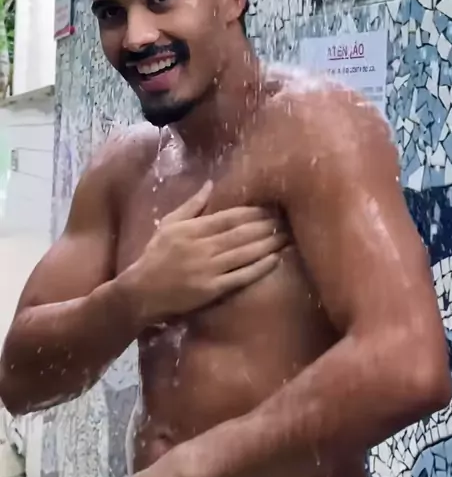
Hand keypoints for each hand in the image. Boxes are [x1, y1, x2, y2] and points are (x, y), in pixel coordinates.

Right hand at [121, 181, 285, 325]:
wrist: (140, 292)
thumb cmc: (155, 256)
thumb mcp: (168, 224)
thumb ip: (191, 205)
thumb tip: (210, 184)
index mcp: (192, 229)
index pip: (228, 217)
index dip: (252, 212)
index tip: (270, 208)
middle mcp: (201, 248)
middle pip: (241, 234)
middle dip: (266, 226)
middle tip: (286, 219)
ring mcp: (207, 270)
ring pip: (244, 254)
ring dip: (268, 244)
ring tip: (286, 236)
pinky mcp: (211, 290)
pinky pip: (240, 277)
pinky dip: (259, 268)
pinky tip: (275, 259)